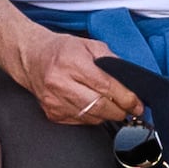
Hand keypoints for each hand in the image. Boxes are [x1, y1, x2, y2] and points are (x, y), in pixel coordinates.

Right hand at [20, 23, 134, 126]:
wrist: (31, 57)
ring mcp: (54, 101)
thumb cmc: (61, 50)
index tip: (137, 104)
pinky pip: (80, 121)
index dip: (126, 98)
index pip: (106, 87)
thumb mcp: (90, 45)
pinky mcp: (51, 113)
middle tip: (130, 108)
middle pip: (99, 106)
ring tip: (113, 106)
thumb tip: (130, 81)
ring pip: (91, 118)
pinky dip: (92, 117)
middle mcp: (60, 83)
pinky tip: (93, 107)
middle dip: (120, 110)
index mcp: (72, 63)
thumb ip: (111, 61)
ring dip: (107, 115)